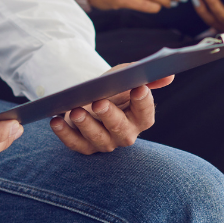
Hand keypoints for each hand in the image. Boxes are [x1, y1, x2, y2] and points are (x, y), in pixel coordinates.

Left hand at [50, 69, 174, 154]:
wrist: (90, 101)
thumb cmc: (111, 90)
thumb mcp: (125, 80)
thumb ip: (144, 77)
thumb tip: (168, 75)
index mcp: (140, 119)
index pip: (145, 114)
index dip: (143, 102)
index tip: (138, 87)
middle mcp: (125, 135)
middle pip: (120, 129)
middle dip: (110, 116)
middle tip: (99, 102)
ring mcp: (105, 143)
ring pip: (97, 138)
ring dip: (85, 124)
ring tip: (75, 110)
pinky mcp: (85, 147)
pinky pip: (75, 144)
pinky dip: (64, 133)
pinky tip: (55, 120)